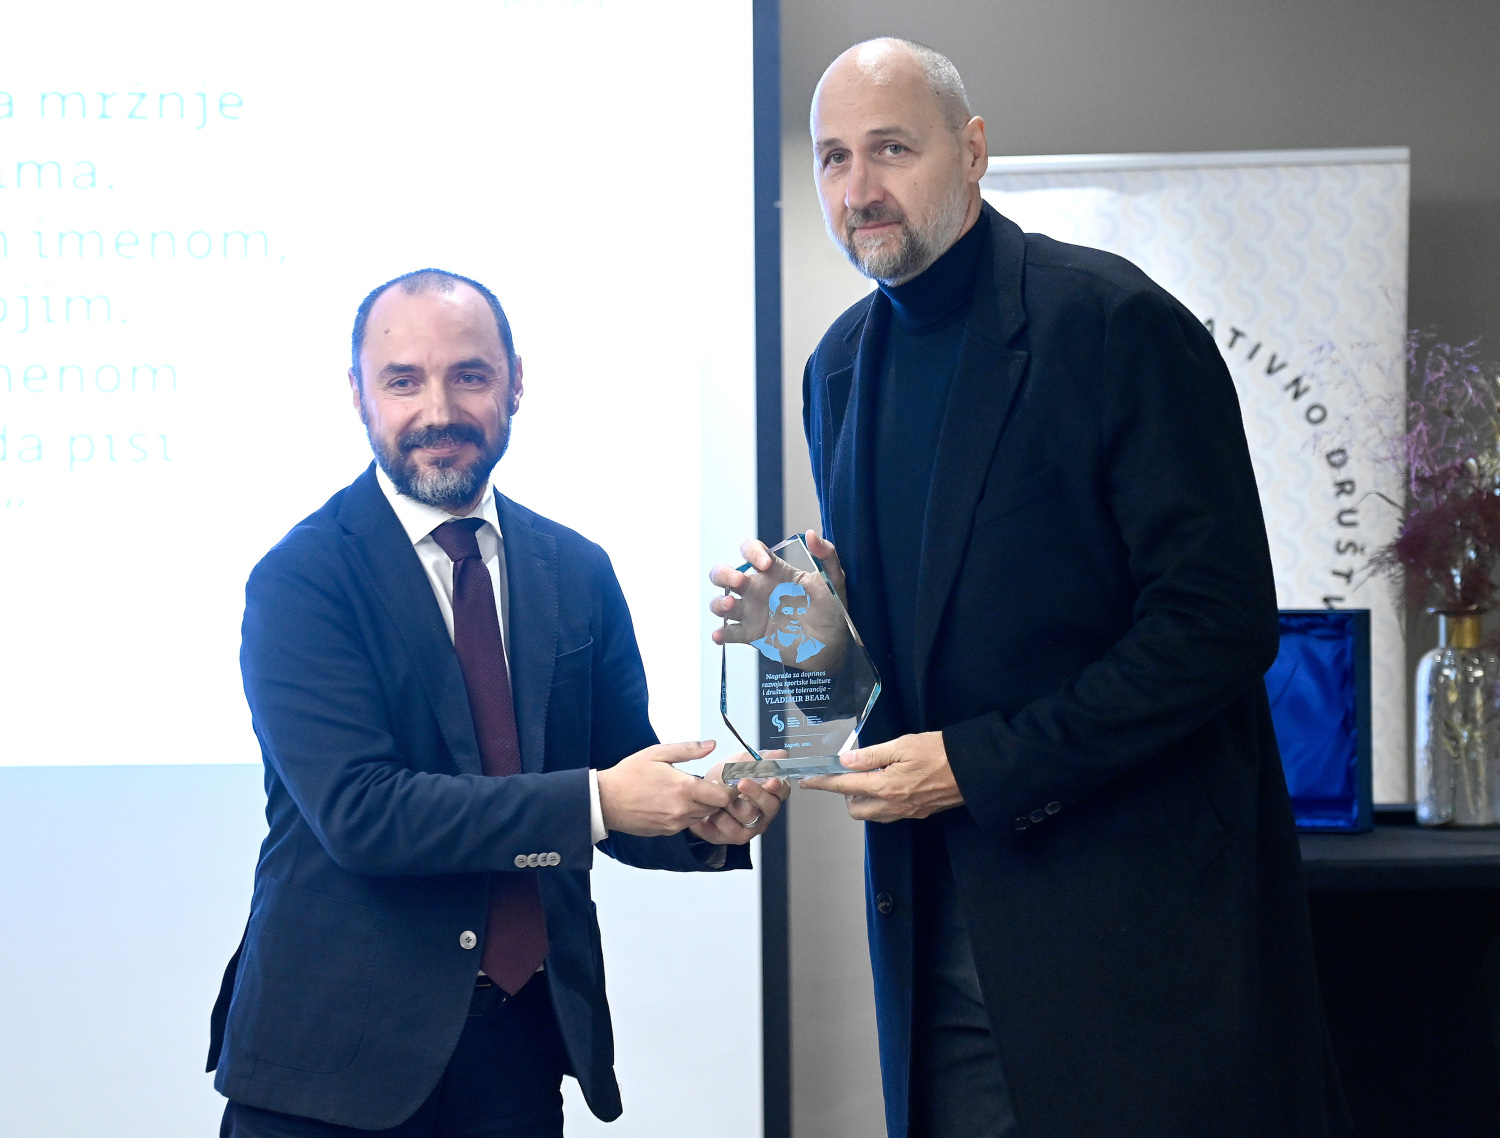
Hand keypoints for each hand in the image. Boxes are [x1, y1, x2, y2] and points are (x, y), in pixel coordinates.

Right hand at [597, 741, 734, 836]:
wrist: (605, 801)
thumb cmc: (628, 775)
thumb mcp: (658, 753)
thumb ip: (688, 749)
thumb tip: (711, 745)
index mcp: (684, 789)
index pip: (723, 796)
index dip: (730, 789)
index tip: (729, 782)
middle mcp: (683, 810)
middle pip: (715, 807)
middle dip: (717, 797)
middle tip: (709, 784)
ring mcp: (675, 824)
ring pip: (702, 816)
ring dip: (702, 806)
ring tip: (690, 792)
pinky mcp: (667, 832)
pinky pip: (686, 823)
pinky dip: (688, 813)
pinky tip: (675, 801)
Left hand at [688, 758, 791, 844]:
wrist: (701, 797)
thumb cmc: (724, 781)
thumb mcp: (739, 763)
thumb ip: (758, 758)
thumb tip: (781, 754)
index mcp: (770, 792)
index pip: (783, 790)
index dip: (779, 786)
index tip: (771, 780)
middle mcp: (765, 811)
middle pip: (770, 805)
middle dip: (756, 793)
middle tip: (742, 782)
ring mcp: (753, 825)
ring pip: (749, 815)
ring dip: (732, 801)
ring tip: (719, 792)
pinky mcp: (737, 836)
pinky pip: (731, 826)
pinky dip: (719, 814)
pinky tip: (713, 807)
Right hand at [709, 530, 847, 655]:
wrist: (833, 644)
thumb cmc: (832, 609)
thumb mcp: (834, 579)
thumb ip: (827, 554)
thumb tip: (812, 534)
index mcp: (774, 572)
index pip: (751, 551)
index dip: (752, 552)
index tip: (766, 564)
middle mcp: (758, 590)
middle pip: (724, 574)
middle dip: (724, 574)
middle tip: (739, 581)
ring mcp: (752, 612)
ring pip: (720, 602)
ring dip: (718, 602)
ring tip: (730, 606)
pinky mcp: (751, 635)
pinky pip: (728, 633)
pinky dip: (720, 634)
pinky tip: (721, 635)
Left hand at [799, 731, 962, 821]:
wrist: (974, 770)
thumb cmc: (939, 751)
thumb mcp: (903, 745)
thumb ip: (872, 755)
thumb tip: (845, 761)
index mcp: (886, 787)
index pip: (844, 787)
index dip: (823, 783)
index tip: (807, 781)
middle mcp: (893, 805)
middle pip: (855, 809)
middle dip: (846, 795)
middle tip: (852, 774)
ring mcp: (906, 812)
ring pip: (872, 814)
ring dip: (864, 800)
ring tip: (871, 778)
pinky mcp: (919, 813)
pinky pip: (889, 814)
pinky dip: (881, 803)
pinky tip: (890, 785)